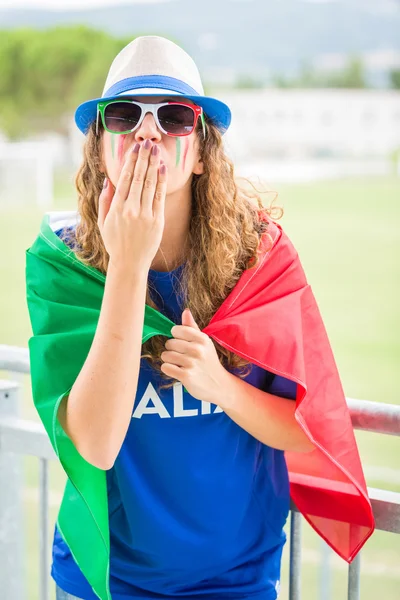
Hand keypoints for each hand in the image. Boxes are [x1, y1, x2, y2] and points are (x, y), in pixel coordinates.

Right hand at [97, 139, 166, 272]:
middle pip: (139, 177)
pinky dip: (161, 181)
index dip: (131, 161)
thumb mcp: (103, 222)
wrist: (130, 263)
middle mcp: (131, 209)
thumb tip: (108, 180)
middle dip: (143, 158)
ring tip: (156, 150)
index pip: (125, 179)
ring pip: (150, 184)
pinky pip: (160, 196)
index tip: (134, 148)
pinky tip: (162, 168)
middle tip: (147, 142)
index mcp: (116, 208)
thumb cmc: (115, 242)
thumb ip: (105, 200)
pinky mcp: (157, 220)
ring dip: (153, 164)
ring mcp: (145, 215)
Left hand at [160, 308, 227, 403]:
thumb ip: (192, 327)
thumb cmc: (209, 362)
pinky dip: (169, 370)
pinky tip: (178, 372)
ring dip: (170, 361)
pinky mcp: (186, 376)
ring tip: (181, 365)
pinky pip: (165, 367)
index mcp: (202, 339)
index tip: (183, 344)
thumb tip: (185, 311)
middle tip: (183, 357)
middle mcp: (197, 349)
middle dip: (172, 350)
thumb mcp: (204, 343)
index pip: (176, 330)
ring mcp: (191, 363)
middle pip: (169, 343)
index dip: (176, 337)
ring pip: (165, 355)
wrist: (219, 385)